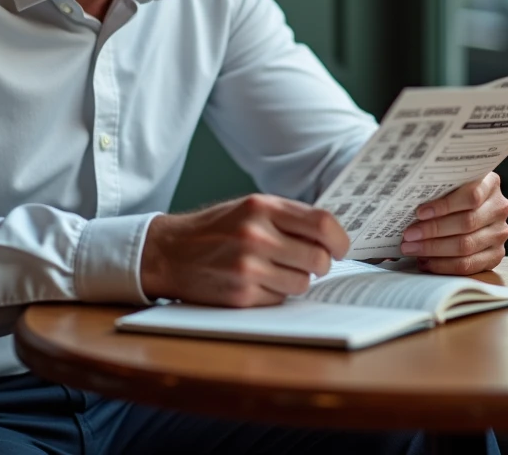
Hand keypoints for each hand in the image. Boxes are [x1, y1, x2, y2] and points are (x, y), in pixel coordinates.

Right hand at [140, 194, 348, 306]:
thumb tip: (331, 237)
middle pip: (318, 259)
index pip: (322, 224)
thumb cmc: (215, 229)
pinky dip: (274, 294)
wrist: (168, 252)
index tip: (339, 248)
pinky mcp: (241, 295)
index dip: (339, 240)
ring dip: (295, 280)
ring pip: (302, 283)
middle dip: (319, 264)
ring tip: (274, 270)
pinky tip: (255, 283)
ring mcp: (248, 267)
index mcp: (262, 207)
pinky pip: (280, 299)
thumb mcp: (249, 208)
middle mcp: (256, 235)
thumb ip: (288, 217)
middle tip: (307, 262)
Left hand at [399, 172, 507, 274]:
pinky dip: (443, 265)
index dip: (444, 206)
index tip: (420, 213)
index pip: (471, 196)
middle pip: (467, 223)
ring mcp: (500, 233)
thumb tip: (406, 200)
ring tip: (411, 248)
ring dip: (434, 249)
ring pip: (466, 246)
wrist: (470, 210)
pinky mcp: (496, 255)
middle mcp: (499, 208)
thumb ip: (438, 188)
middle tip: (409, 235)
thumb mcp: (449, 184)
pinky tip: (425, 261)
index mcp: (490, 184)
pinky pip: (468, 265)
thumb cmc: (451, 195)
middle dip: (433, 230)